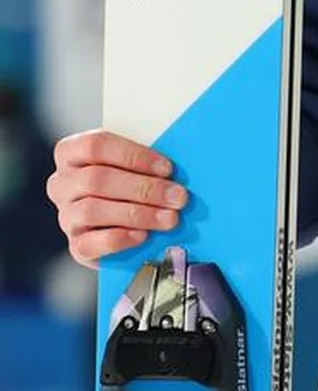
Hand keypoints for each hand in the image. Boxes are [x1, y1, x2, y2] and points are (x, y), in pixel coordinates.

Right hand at [47, 130, 186, 264]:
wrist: (121, 222)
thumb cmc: (132, 180)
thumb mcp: (136, 163)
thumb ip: (148, 159)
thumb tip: (183, 163)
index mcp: (71, 153)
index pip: (95, 145)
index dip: (134, 156)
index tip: (167, 167)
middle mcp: (62, 184)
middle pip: (96, 179)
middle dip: (144, 188)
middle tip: (178, 196)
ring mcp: (65, 215)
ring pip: (92, 210)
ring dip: (138, 214)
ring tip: (170, 218)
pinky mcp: (75, 245)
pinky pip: (90, 243)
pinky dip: (120, 239)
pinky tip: (143, 236)